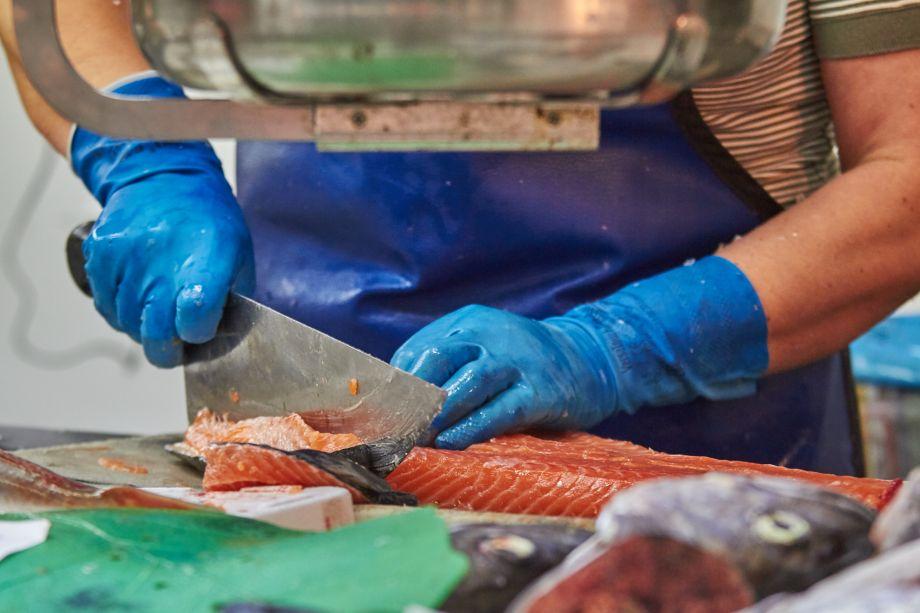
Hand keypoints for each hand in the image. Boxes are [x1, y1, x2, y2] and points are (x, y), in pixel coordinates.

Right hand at [83, 172, 253, 366]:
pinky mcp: (100, 256)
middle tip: (175, 346)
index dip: (198, 333)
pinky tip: (137, 298)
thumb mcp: (239, 254)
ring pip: (128, 324)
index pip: (196, 318)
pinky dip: (121, 311)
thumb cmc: (209, 219)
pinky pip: (106, 306)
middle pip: (155, 334)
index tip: (201, 327)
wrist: (164, 177)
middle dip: (167, 351)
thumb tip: (221, 335)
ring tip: (158, 309)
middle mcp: (161, 264)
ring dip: (143, 328)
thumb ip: (234, 298)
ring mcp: (126, 260)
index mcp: (205, 264)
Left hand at [392, 258, 769, 449]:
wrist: (591, 359)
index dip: (395, 384)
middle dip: (411, 398)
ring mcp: (519, 360)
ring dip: (437, 416)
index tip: (380, 413)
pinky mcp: (542, 391)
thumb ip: (449, 367)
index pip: (419, 349)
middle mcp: (492, 333)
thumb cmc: (524, 363)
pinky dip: (472, 428)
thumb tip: (399, 404)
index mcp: (470, 320)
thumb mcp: (484, 349)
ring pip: (467, 385)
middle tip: (394, 428)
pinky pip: (500, 410)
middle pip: (437, 359)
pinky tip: (453, 442)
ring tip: (419, 439)